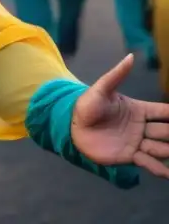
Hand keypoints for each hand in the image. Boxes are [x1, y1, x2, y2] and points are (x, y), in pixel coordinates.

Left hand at [72, 54, 168, 178]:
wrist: (71, 127)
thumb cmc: (86, 106)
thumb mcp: (101, 89)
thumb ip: (116, 74)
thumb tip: (130, 56)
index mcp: (138, 110)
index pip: (163, 112)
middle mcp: (141, 127)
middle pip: (166, 131)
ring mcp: (137, 142)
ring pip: (161, 148)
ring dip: (167, 151)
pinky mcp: (129, 156)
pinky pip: (149, 163)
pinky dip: (160, 169)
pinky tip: (168, 174)